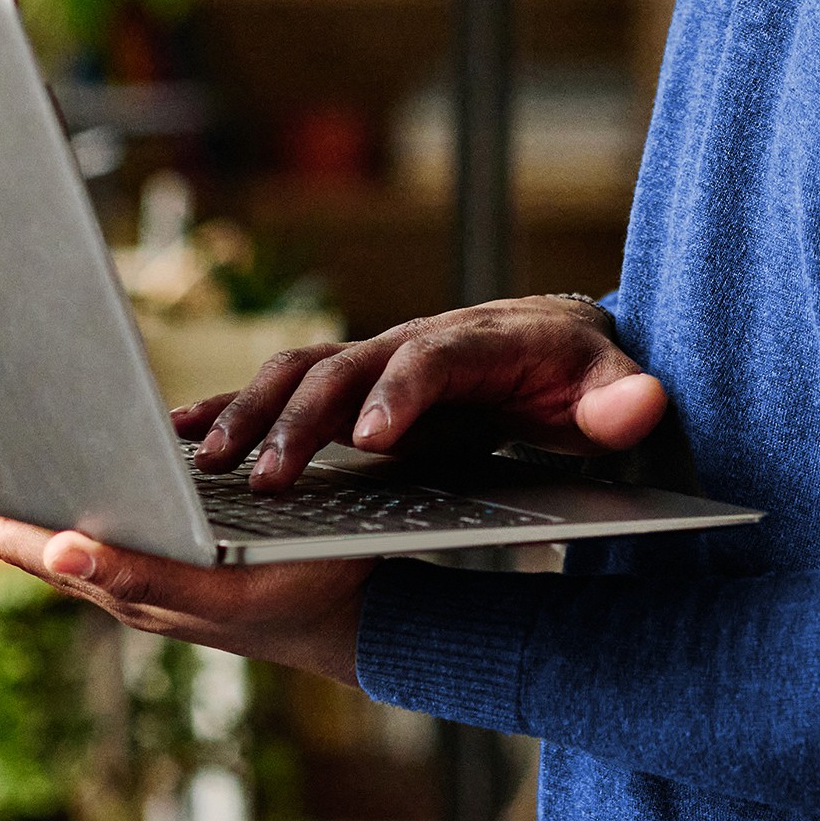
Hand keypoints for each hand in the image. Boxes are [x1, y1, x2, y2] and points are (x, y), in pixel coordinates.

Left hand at [0, 496, 369, 683]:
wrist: (351, 616)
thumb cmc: (294, 591)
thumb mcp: (218, 584)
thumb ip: (138, 574)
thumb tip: (60, 549)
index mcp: (131, 584)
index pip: (39, 551)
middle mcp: (131, 586)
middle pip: (44, 551)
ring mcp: (153, 584)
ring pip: (73, 550)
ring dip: (27, 525)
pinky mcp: (178, 574)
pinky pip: (110, 548)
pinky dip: (75, 528)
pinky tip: (74, 512)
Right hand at [174, 294, 667, 489]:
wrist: (558, 345)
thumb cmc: (583, 368)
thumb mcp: (613, 381)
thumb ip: (624, 398)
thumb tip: (643, 404)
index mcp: (477, 340)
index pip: (431, 357)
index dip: (401, 394)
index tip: (373, 440)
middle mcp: (414, 342)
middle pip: (346, 367)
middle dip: (301, 419)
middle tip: (263, 480)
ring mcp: (376, 362)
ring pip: (300, 374)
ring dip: (250, 414)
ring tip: (204, 468)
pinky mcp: (352, 389)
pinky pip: (283, 390)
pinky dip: (229, 406)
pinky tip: (176, 441)